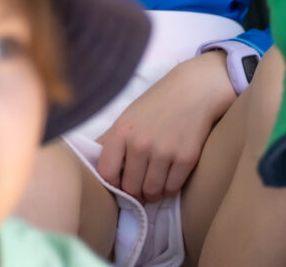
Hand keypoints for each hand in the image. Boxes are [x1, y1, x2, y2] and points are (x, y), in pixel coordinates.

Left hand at [95, 50, 236, 201]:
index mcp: (121, 132)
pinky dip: (168, 189)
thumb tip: (92, 160)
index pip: (106, 173)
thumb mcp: (127, 117)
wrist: (193, 91)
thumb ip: (110, 140)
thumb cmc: (156, 104)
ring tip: (152, 185)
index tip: (119, 183)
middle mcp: (140, 144)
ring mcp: (164, 152)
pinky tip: (167, 180)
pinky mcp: (186, 159)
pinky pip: (172, 189)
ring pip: (152, 192)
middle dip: (134, 192)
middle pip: (130, 188)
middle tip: (138, 187)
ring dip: (152, 193)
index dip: (112, 183)